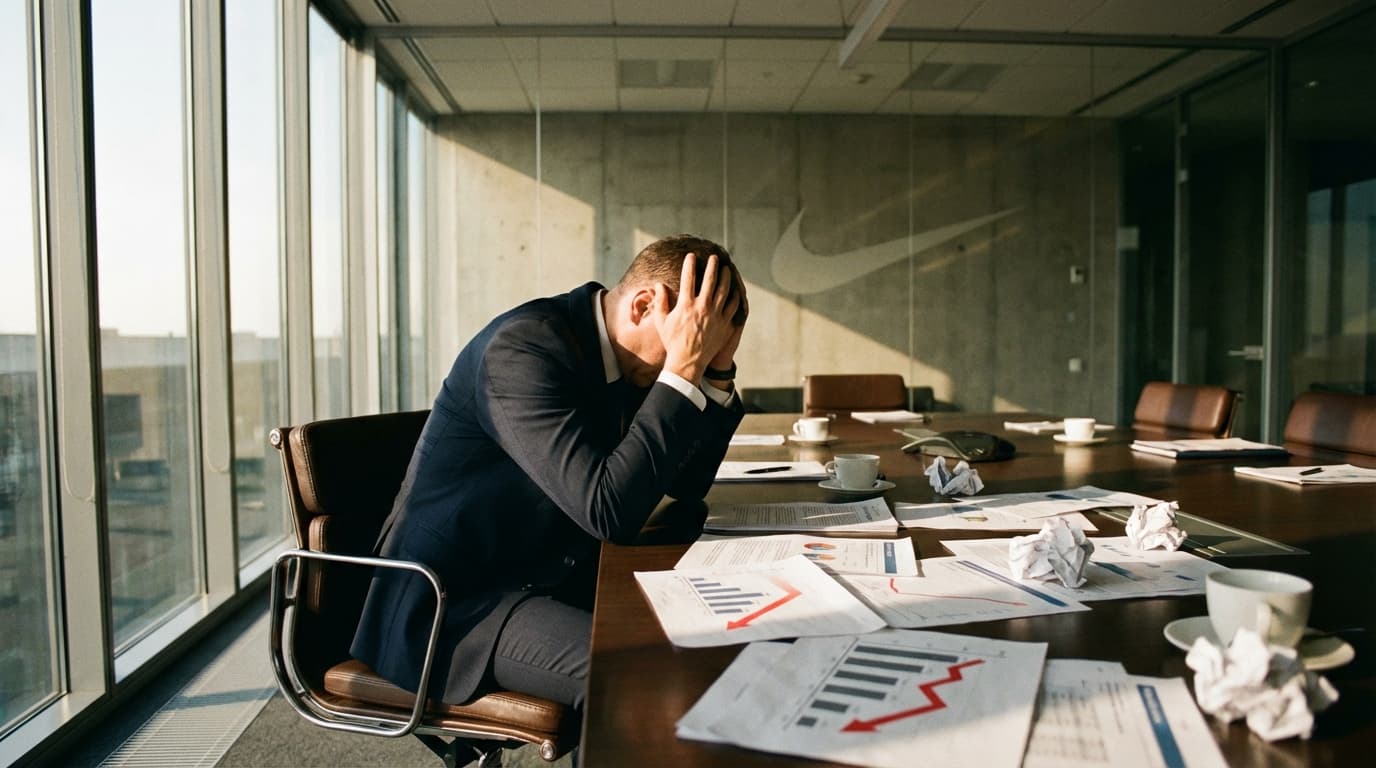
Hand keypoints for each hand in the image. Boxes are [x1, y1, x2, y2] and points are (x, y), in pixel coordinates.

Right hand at [652, 253, 740, 382]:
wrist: (687, 362)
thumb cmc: (672, 342)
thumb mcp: (661, 322)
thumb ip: (660, 302)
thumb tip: (658, 285)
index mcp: (685, 305)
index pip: (688, 278)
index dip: (689, 264)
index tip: (691, 256)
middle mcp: (702, 307)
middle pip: (710, 280)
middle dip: (712, 265)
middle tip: (714, 257)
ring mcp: (715, 315)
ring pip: (724, 290)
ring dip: (726, 277)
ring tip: (726, 269)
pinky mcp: (724, 324)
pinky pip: (733, 306)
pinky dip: (735, 296)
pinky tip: (735, 290)